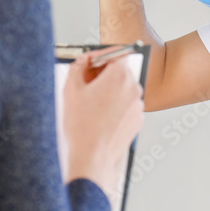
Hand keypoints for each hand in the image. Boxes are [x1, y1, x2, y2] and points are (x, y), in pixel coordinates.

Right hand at [62, 51, 144, 196]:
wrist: (92, 157)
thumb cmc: (82, 127)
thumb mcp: (71, 89)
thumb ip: (78, 66)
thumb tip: (83, 60)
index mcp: (120, 76)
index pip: (117, 53)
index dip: (102, 55)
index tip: (92, 60)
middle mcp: (134, 88)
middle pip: (121, 71)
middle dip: (104, 74)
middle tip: (87, 82)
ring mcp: (138, 105)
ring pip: (123, 90)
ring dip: (110, 91)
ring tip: (91, 104)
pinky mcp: (138, 120)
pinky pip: (127, 106)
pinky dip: (116, 106)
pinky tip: (101, 116)